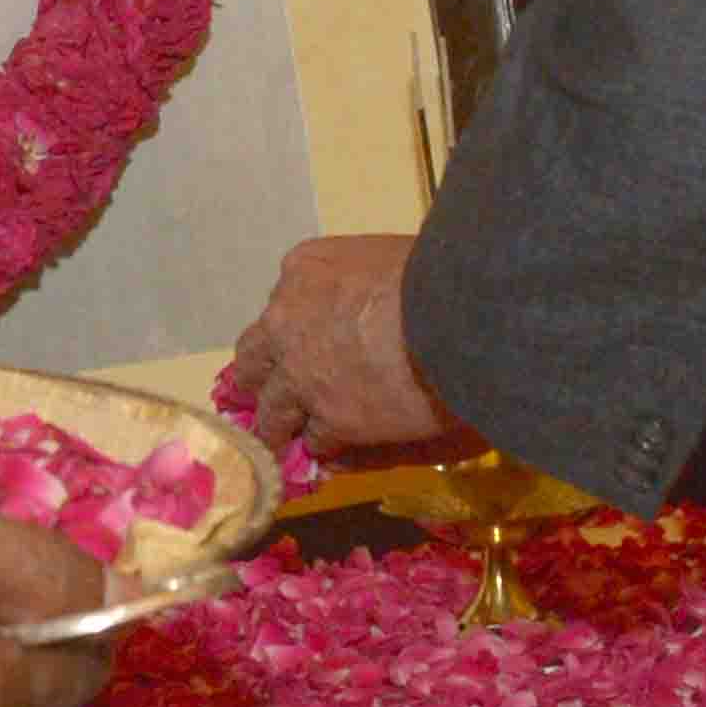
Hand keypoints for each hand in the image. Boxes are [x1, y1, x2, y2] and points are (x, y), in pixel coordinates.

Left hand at [223, 233, 462, 457]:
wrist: (451, 315)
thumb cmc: (430, 272)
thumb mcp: (380, 255)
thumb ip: (358, 279)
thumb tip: (369, 297)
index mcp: (304, 270)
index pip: (280, 302)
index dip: (294, 325)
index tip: (306, 338)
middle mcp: (287, 321)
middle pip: (254, 357)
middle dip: (264, 375)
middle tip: (278, 391)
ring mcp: (302, 375)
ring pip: (272, 411)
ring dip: (281, 424)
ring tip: (286, 440)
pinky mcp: (330, 419)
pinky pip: (315, 441)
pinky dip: (324, 447)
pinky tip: (335, 451)